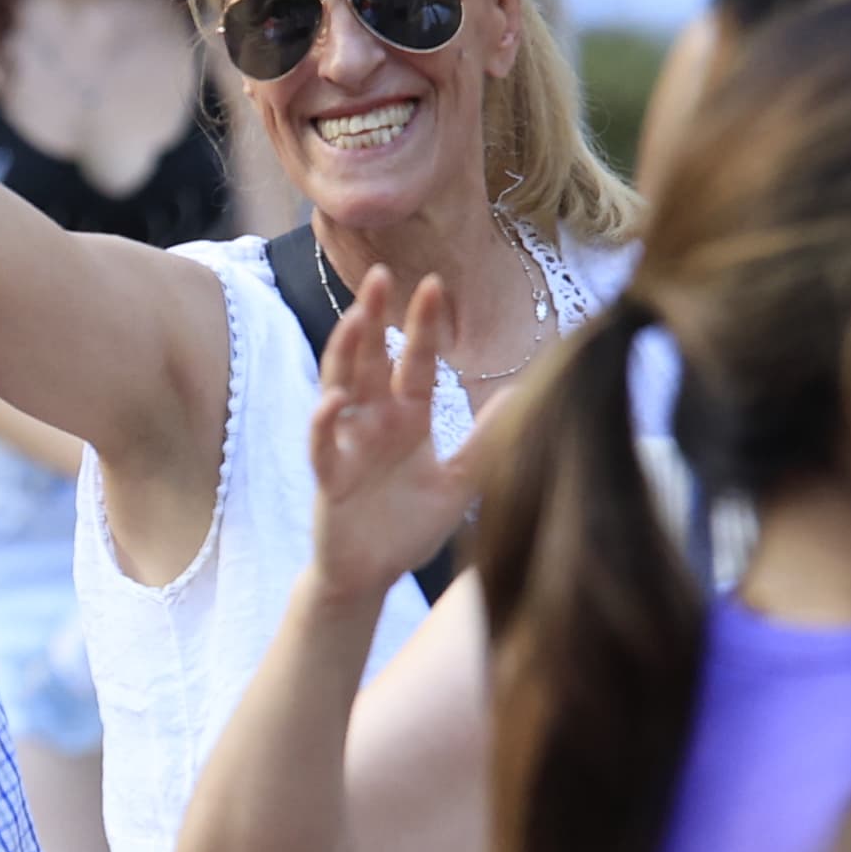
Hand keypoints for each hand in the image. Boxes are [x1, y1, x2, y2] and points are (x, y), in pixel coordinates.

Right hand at [303, 265, 475, 603]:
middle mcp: (375, 422)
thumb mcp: (459, 482)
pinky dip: (326, 421)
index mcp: (407, 418)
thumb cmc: (409, 527)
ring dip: (345, 354)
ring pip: (340, 387)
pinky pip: (323, 443)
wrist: (373, 576)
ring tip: (356, 319)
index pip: (415, 361)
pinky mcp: (329, 476)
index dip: (421, 325)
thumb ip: (487, 441)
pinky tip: (336, 400)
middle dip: (375, 318)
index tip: (433, 283)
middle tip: (381, 276)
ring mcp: (349, 445)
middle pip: (371, 359)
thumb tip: (527, 398)